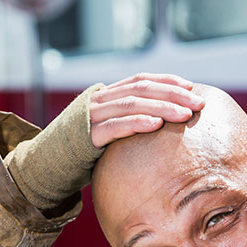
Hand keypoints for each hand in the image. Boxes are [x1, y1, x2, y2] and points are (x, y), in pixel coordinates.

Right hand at [89, 73, 205, 148]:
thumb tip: (163, 126)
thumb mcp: (110, 130)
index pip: (140, 80)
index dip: (166, 80)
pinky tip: (156, 125)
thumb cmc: (86, 150)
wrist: (48, 164)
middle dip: (173, 94)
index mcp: (107, 95)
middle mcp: (100, 100)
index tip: (190, 87)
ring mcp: (92, 116)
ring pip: (131, 104)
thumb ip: (129, 122)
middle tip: (198, 103)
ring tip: (184, 115)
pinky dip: (137, 123)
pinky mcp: (87, 136)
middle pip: (141, 89)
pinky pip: (115, 126)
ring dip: (161, 108)